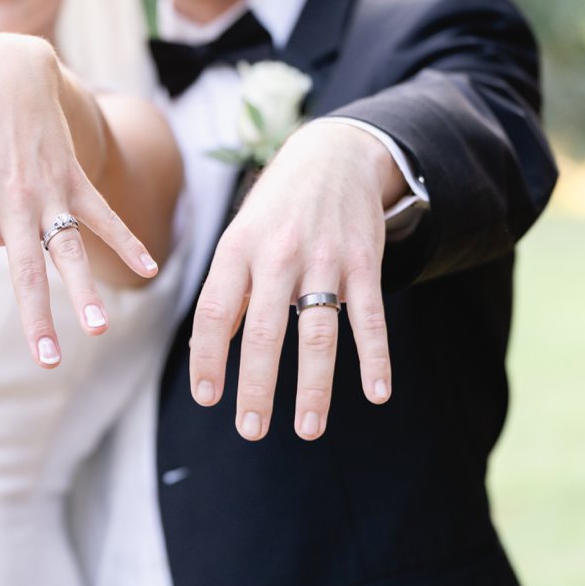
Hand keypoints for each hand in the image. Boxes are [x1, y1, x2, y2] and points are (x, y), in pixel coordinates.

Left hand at [0, 33, 158, 365]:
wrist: (3, 70)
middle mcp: (11, 201)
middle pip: (26, 270)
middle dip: (37, 318)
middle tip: (47, 360)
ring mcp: (48, 189)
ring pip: (69, 248)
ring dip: (84, 290)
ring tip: (97, 328)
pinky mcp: (75, 176)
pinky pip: (103, 215)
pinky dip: (126, 239)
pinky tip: (148, 266)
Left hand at [189, 122, 401, 440]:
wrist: (332, 155)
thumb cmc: (274, 211)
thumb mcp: (239, 240)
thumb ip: (227, 293)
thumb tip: (208, 351)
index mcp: (236, 250)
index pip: (214, 312)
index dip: (208, 356)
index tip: (208, 398)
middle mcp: (276, 254)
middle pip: (263, 330)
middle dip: (257, 385)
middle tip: (251, 430)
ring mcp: (323, 258)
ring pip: (317, 331)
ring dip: (314, 385)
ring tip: (308, 428)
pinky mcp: (364, 261)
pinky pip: (370, 316)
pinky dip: (374, 356)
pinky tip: (376, 392)